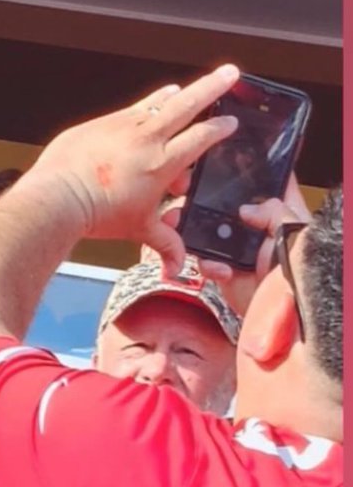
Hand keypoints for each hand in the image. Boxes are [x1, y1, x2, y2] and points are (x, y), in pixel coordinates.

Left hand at [30, 64, 240, 273]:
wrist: (59, 198)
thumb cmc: (98, 214)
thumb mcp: (139, 230)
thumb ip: (164, 244)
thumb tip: (175, 267)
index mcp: (162, 163)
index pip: (201, 138)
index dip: (219, 128)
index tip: (231, 122)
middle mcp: (146, 138)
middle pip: (188, 103)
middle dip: (213, 86)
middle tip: (231, 72)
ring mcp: (122, 126)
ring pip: (156, 102)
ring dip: (175, 95)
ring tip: (186, 89)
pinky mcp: (99, 123)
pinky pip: (128, 109)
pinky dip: (143, 106)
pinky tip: (148, 105)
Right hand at [182, 173, 312, 315]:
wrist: (286, 329)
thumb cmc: (304, 282)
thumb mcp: (297, 237)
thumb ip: (276, 213)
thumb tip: (247, 208)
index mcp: (284, 213)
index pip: (270, 181)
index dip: (249, 168)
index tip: (227, 158)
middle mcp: (260, 229)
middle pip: (228, 203)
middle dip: (206, 199)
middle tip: (188, 192)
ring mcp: (240, 251)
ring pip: (209, 230)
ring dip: (193, 228)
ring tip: (182, 226)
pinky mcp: (226, 272)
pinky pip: (206, 261)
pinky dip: (206, 263)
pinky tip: (218, 269)